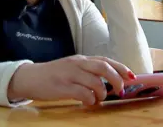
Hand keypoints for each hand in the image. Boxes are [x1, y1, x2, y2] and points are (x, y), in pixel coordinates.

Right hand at [7, 55, 135, 105]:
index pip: (105, 60)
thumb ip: (88, 72)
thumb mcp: (72, 68)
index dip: (121, 68)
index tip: (132, 76)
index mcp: (81, 59)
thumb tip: (108, 82)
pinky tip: (87, 102)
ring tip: (98, 99)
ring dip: (102, 93)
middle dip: (117, 79)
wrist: (30, 77)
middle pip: (103, 68)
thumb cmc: (53, 75)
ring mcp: (69, 75)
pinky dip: (90, 100)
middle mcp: (77, 64)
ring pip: (95, 82)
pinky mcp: (62, 87)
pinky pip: (83, 94)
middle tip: (120, 90)